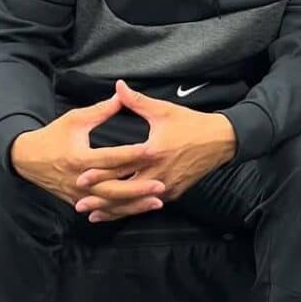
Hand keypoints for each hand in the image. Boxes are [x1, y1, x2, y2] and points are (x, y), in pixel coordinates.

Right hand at [9, 94, 153, 210]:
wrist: (26, 159)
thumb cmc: (53, 136)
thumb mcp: (75, 119)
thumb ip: (100, 110)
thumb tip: (121, 95)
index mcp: (79, 157)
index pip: (110, 157)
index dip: (131, 154)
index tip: (151, 151)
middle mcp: (79, 179)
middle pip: (113, 187)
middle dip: (138, 189)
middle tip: (161, 186)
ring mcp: (78, 194)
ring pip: (111, 203)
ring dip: (134, 204)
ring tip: (157, 201)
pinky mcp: (78, 201)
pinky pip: (103, 209)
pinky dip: (121, 211)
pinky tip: (139, 209)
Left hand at [73, 79, 236, 221]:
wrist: (221, 141)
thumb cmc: (192, 124)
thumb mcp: (163, 110)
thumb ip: (137, 101)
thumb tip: (118, 86)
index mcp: (152, 152)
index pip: (121, 165)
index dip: (99, 173)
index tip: (80, 178)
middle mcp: (158, 173)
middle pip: (124, 191)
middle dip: (101, 199)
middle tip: (79, 204)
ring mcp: (167, 186)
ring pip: (135, 203)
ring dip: (114, 210)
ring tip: (93, 215)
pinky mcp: (174, 193)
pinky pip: (148, 204)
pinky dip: (132, 209)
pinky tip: (119, 213)